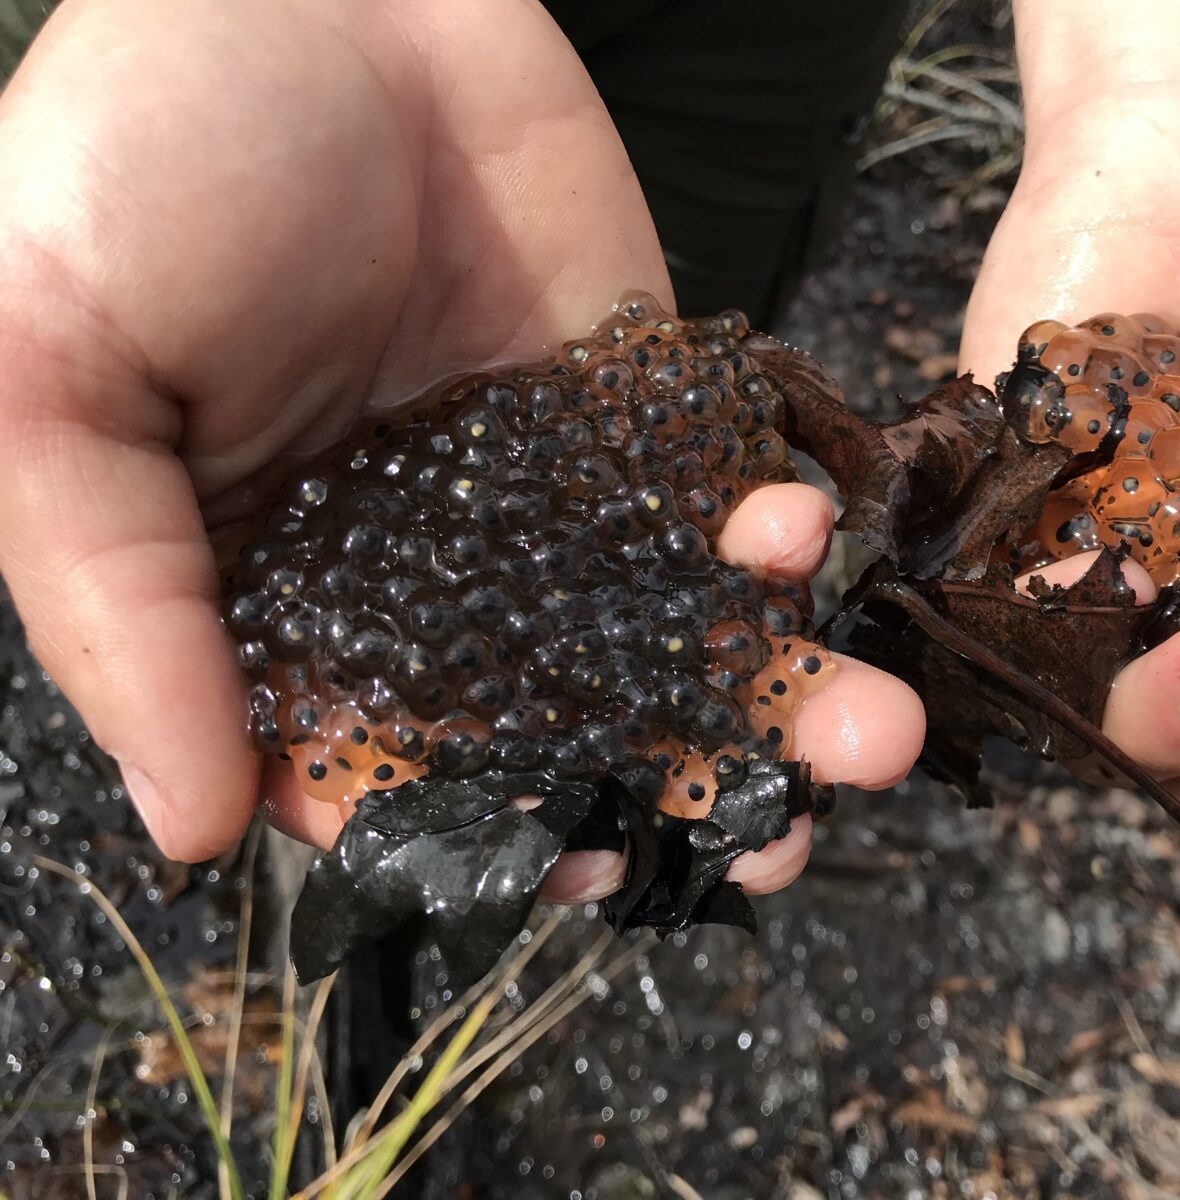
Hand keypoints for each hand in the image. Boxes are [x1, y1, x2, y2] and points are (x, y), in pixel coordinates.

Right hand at [0, 0, 924, 886]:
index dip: (479, 835)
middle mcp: (424, 575)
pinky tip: (793, 537)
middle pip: (563, 726)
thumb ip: (115, 605)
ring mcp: (542, 493)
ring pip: (666, 633)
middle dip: (673, 791)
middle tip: (778, 845)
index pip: (381, 767)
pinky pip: (716, 496)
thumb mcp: (45, 382)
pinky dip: (770, 534)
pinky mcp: (633, 405)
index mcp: (274, 603)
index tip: (573, 870)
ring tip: (866, 738)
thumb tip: (193, 829)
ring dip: (770, 694)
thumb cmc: (134, 163)